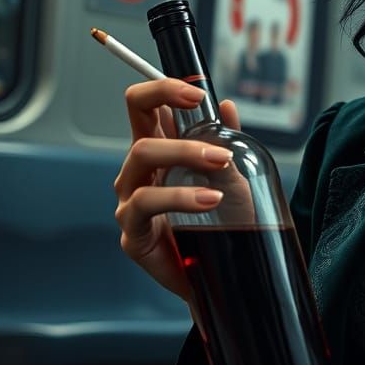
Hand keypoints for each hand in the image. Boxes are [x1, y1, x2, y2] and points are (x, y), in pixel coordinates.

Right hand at [113, 79, 241, 298]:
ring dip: (185, 155)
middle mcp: (139, 172)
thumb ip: (226, 141)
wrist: (224, 275)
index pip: (144, 107)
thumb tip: (227, 106)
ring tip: (220, 166)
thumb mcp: (233, 177)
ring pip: (141, 158)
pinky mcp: (133, 231)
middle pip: (140, 131)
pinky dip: (179, 196)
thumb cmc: (223, 225)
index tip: (195, 92)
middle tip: (220, 144)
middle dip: (178, 124)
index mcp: (159, 151)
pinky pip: (145, 203)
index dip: (162, 89)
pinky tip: (208, 200)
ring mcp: (131, 200)